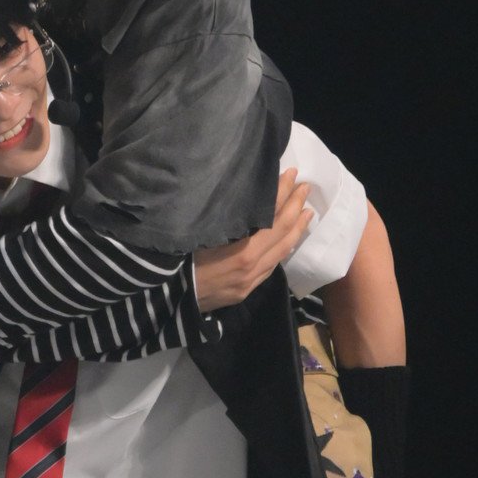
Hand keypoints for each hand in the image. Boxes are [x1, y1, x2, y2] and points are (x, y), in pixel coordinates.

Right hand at [192, 168, 312, 310]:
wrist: (170, 303)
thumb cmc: (178, 263)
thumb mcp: (199, 234)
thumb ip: (225, 220)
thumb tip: (242, 197)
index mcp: (242, 251)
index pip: (271, 216)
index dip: (282, 193)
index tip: (292, 174)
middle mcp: (252, 266)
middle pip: (282, 233)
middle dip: (295, 207)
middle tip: (305, 187)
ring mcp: (251, 280)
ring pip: (282, 252)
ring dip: (296, 229)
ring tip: (307, 211)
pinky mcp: (247, 290)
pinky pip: (272, 266)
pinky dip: (283, 248)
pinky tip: (287, 239)